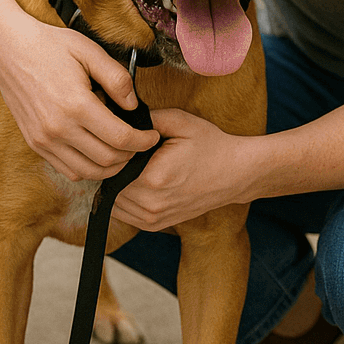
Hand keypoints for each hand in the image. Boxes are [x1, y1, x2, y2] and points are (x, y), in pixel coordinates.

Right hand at [0, 14, 158, 182]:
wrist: (8, 50)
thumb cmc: (51, 46)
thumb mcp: (90, 51)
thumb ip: (117, 79)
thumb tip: (133, 105)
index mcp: (76, 105)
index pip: (120, 138)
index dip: (143, 141)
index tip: (153, 135)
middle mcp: (58, 128)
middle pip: (106, 159)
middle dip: (131, 156)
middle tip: (141, 143)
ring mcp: (43, 140)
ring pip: (87, 171)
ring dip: (110, 167)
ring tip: (123, 152)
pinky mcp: (34, 143)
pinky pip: (67, 169)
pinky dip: (87, 169)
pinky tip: (97, 152)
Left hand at [112, 108, 253, 230]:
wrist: (234, 173)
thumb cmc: (210, 145)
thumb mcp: (180, 122)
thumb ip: (147, 119)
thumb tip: (120, 118)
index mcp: (153, 178)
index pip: (111, 167)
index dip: (110, 151)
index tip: (117, 139)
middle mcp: (150, 204)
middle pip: (109, 185)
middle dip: (111, 168)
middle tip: (121, 149)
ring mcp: (153, 219)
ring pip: (112, 202)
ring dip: (114, 184)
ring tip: (128, 164)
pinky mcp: (155, 225)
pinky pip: (124, 214)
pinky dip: (122, 198)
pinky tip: (134, 180)